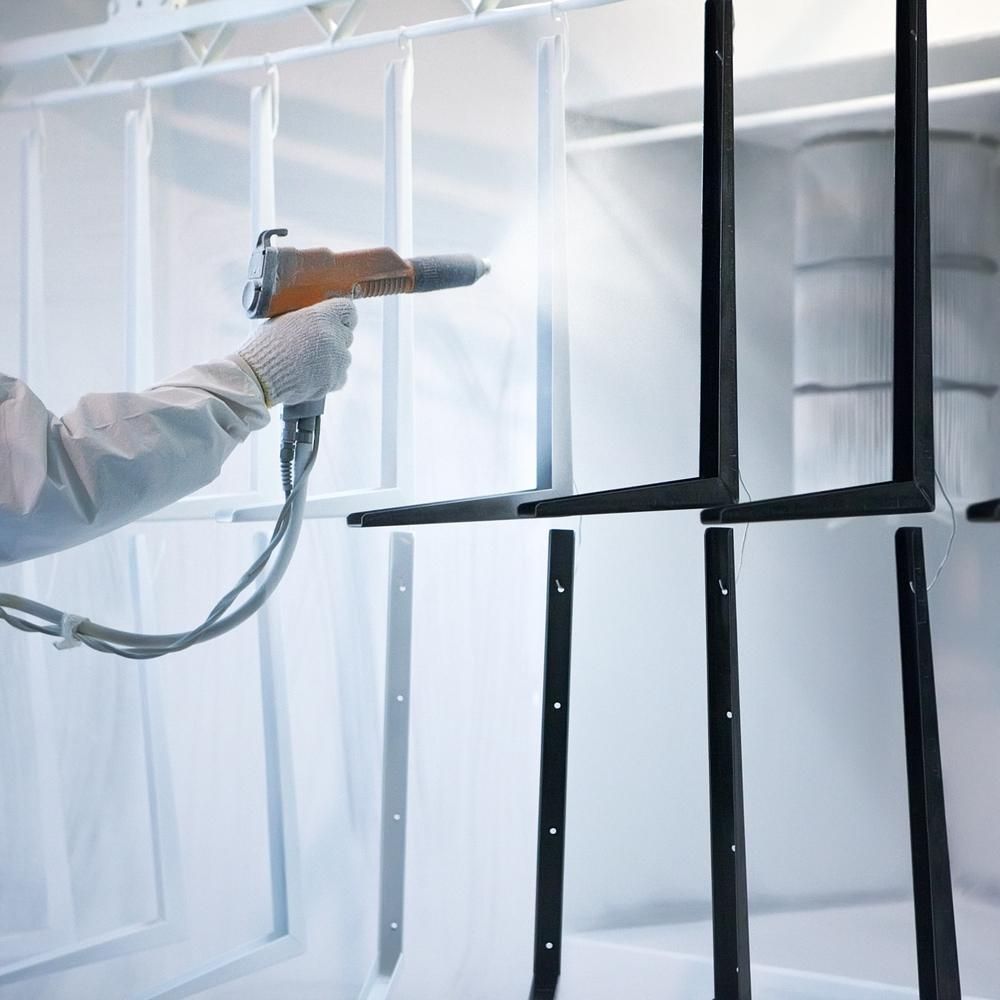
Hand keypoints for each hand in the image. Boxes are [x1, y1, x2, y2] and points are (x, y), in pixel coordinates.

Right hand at [235, 298, 356, 407]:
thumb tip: (316, 318)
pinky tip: (310, 376)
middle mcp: (333, 336)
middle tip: (312, 346)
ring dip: (331, 359)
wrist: (259, 377)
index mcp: (321, 316)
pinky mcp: (334, 380)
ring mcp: (337, 360)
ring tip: (306, 363)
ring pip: (343, 357)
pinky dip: (329, 378)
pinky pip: (339, 377)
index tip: (336, 321)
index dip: (342, 316)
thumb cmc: (265, 346)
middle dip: (333, 339)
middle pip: (346, 335)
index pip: (348, 310)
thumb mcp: (283, 319)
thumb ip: (307, 317)